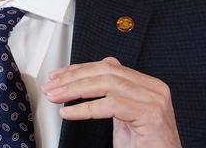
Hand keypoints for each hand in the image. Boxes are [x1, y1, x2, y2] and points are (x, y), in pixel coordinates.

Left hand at [42, 57, 181, 147]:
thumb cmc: (145, 147)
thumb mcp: (124, 117)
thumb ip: (111, 97)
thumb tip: (84, 82)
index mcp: (147, 84)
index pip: (109, 66)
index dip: (80, 69)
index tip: (58, 76)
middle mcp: (153, 88)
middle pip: (106, 72)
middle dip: (73, 77)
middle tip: (52, 86)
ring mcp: (154, 99)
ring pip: (106, 84)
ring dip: (75, 90)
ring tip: (56, 97)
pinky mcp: (150, 114)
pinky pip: (110, 105)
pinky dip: (85, 108)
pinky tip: (68, 113)